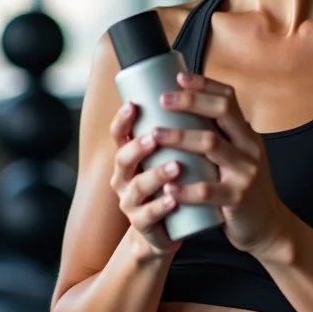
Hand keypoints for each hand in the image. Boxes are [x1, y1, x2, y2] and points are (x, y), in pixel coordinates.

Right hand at [108, 101, 185, 258]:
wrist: (172, 229)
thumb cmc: (173, 182)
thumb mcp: (172, 153)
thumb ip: (178, 127)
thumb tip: (193, 81)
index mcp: (131, 157)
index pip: (120, 134)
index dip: (122, 120)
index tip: (133, 104)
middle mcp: (125, 178)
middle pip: (122, 159)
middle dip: (137, 146)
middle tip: (155, 135)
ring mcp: (133, 203)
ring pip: (137, 187)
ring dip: (155, 174)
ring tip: (176, 165)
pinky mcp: (146, 226)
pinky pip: (150, 217)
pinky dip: (161, 206)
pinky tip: (173, 197)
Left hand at [152, 72, 295, 262]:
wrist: (268, 227)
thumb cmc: (243, 188)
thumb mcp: (240, 157)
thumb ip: (222, 137)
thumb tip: (187, 111)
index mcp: (247, 135)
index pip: (229, 99)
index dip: (205, 85)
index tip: (179, 77)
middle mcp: (250, 148)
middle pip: (221, 113)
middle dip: (190, 102)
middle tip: (163, 99)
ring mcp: (245, 173)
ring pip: (211, 145)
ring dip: (180, 136)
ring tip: (155, 134)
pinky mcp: (237, 199)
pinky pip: (208, 190)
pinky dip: (186, 188)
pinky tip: (168, 186)